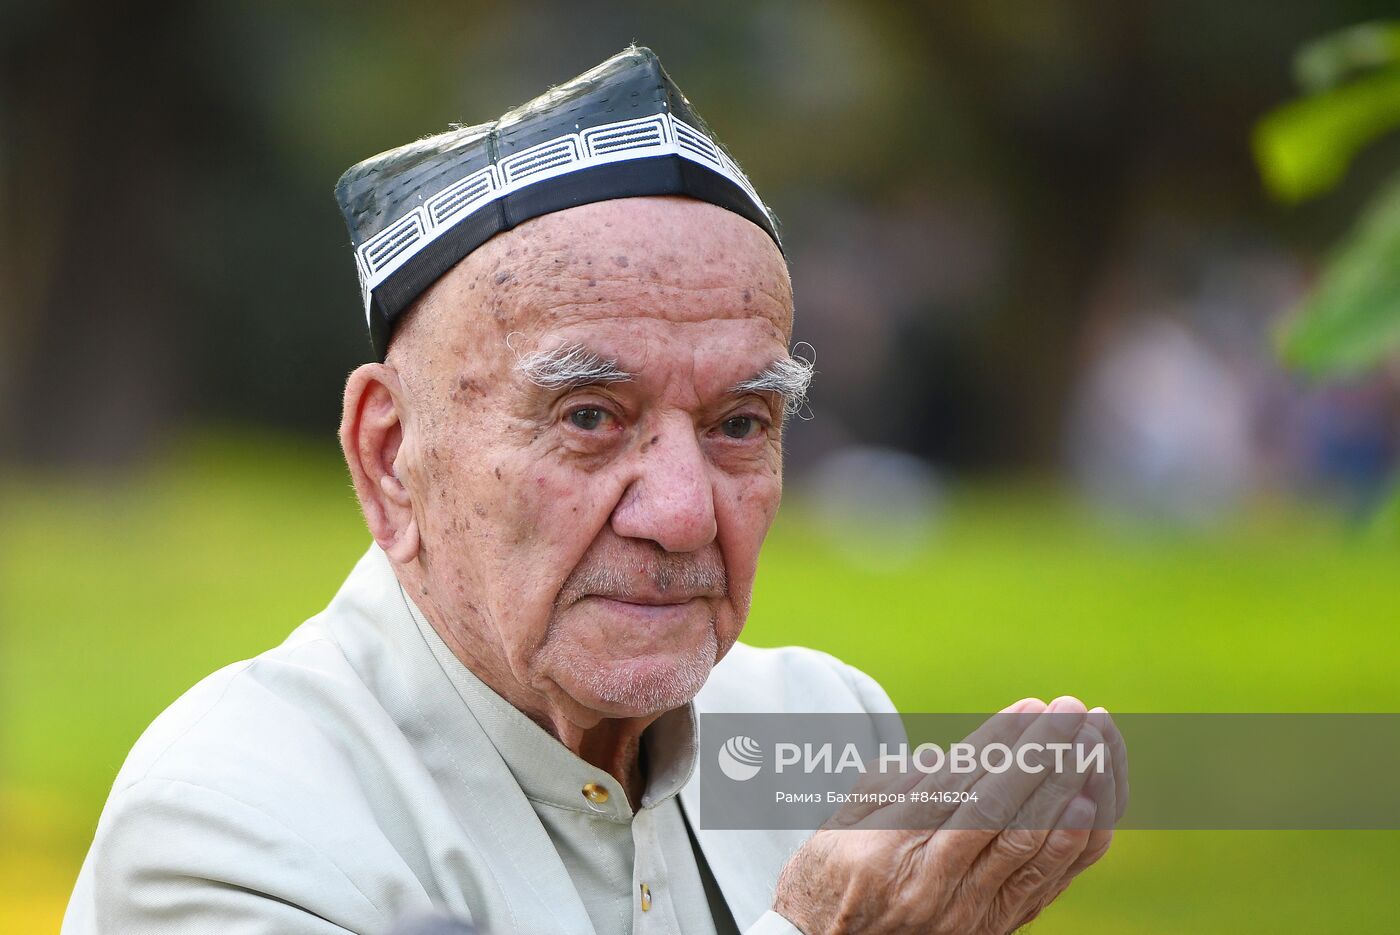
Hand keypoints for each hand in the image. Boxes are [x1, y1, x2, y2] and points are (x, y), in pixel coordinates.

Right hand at [772, 696, 1126, 933]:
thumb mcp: (842, 822)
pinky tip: (1091, 804)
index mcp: (888, 849)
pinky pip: (1042, 883)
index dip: (999, 743)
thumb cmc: (833, 877)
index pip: (957, 784)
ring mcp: (967, 913)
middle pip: (1001, 811)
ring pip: (1030, 845)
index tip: (1030, 706)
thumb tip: (943, 755)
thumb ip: (891, 784)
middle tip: (1071, 711)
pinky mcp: (992, 929)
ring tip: (1092, 745)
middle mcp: (932, 884)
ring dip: (1068, 789)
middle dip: (1042, 755)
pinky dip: (1071, 842)